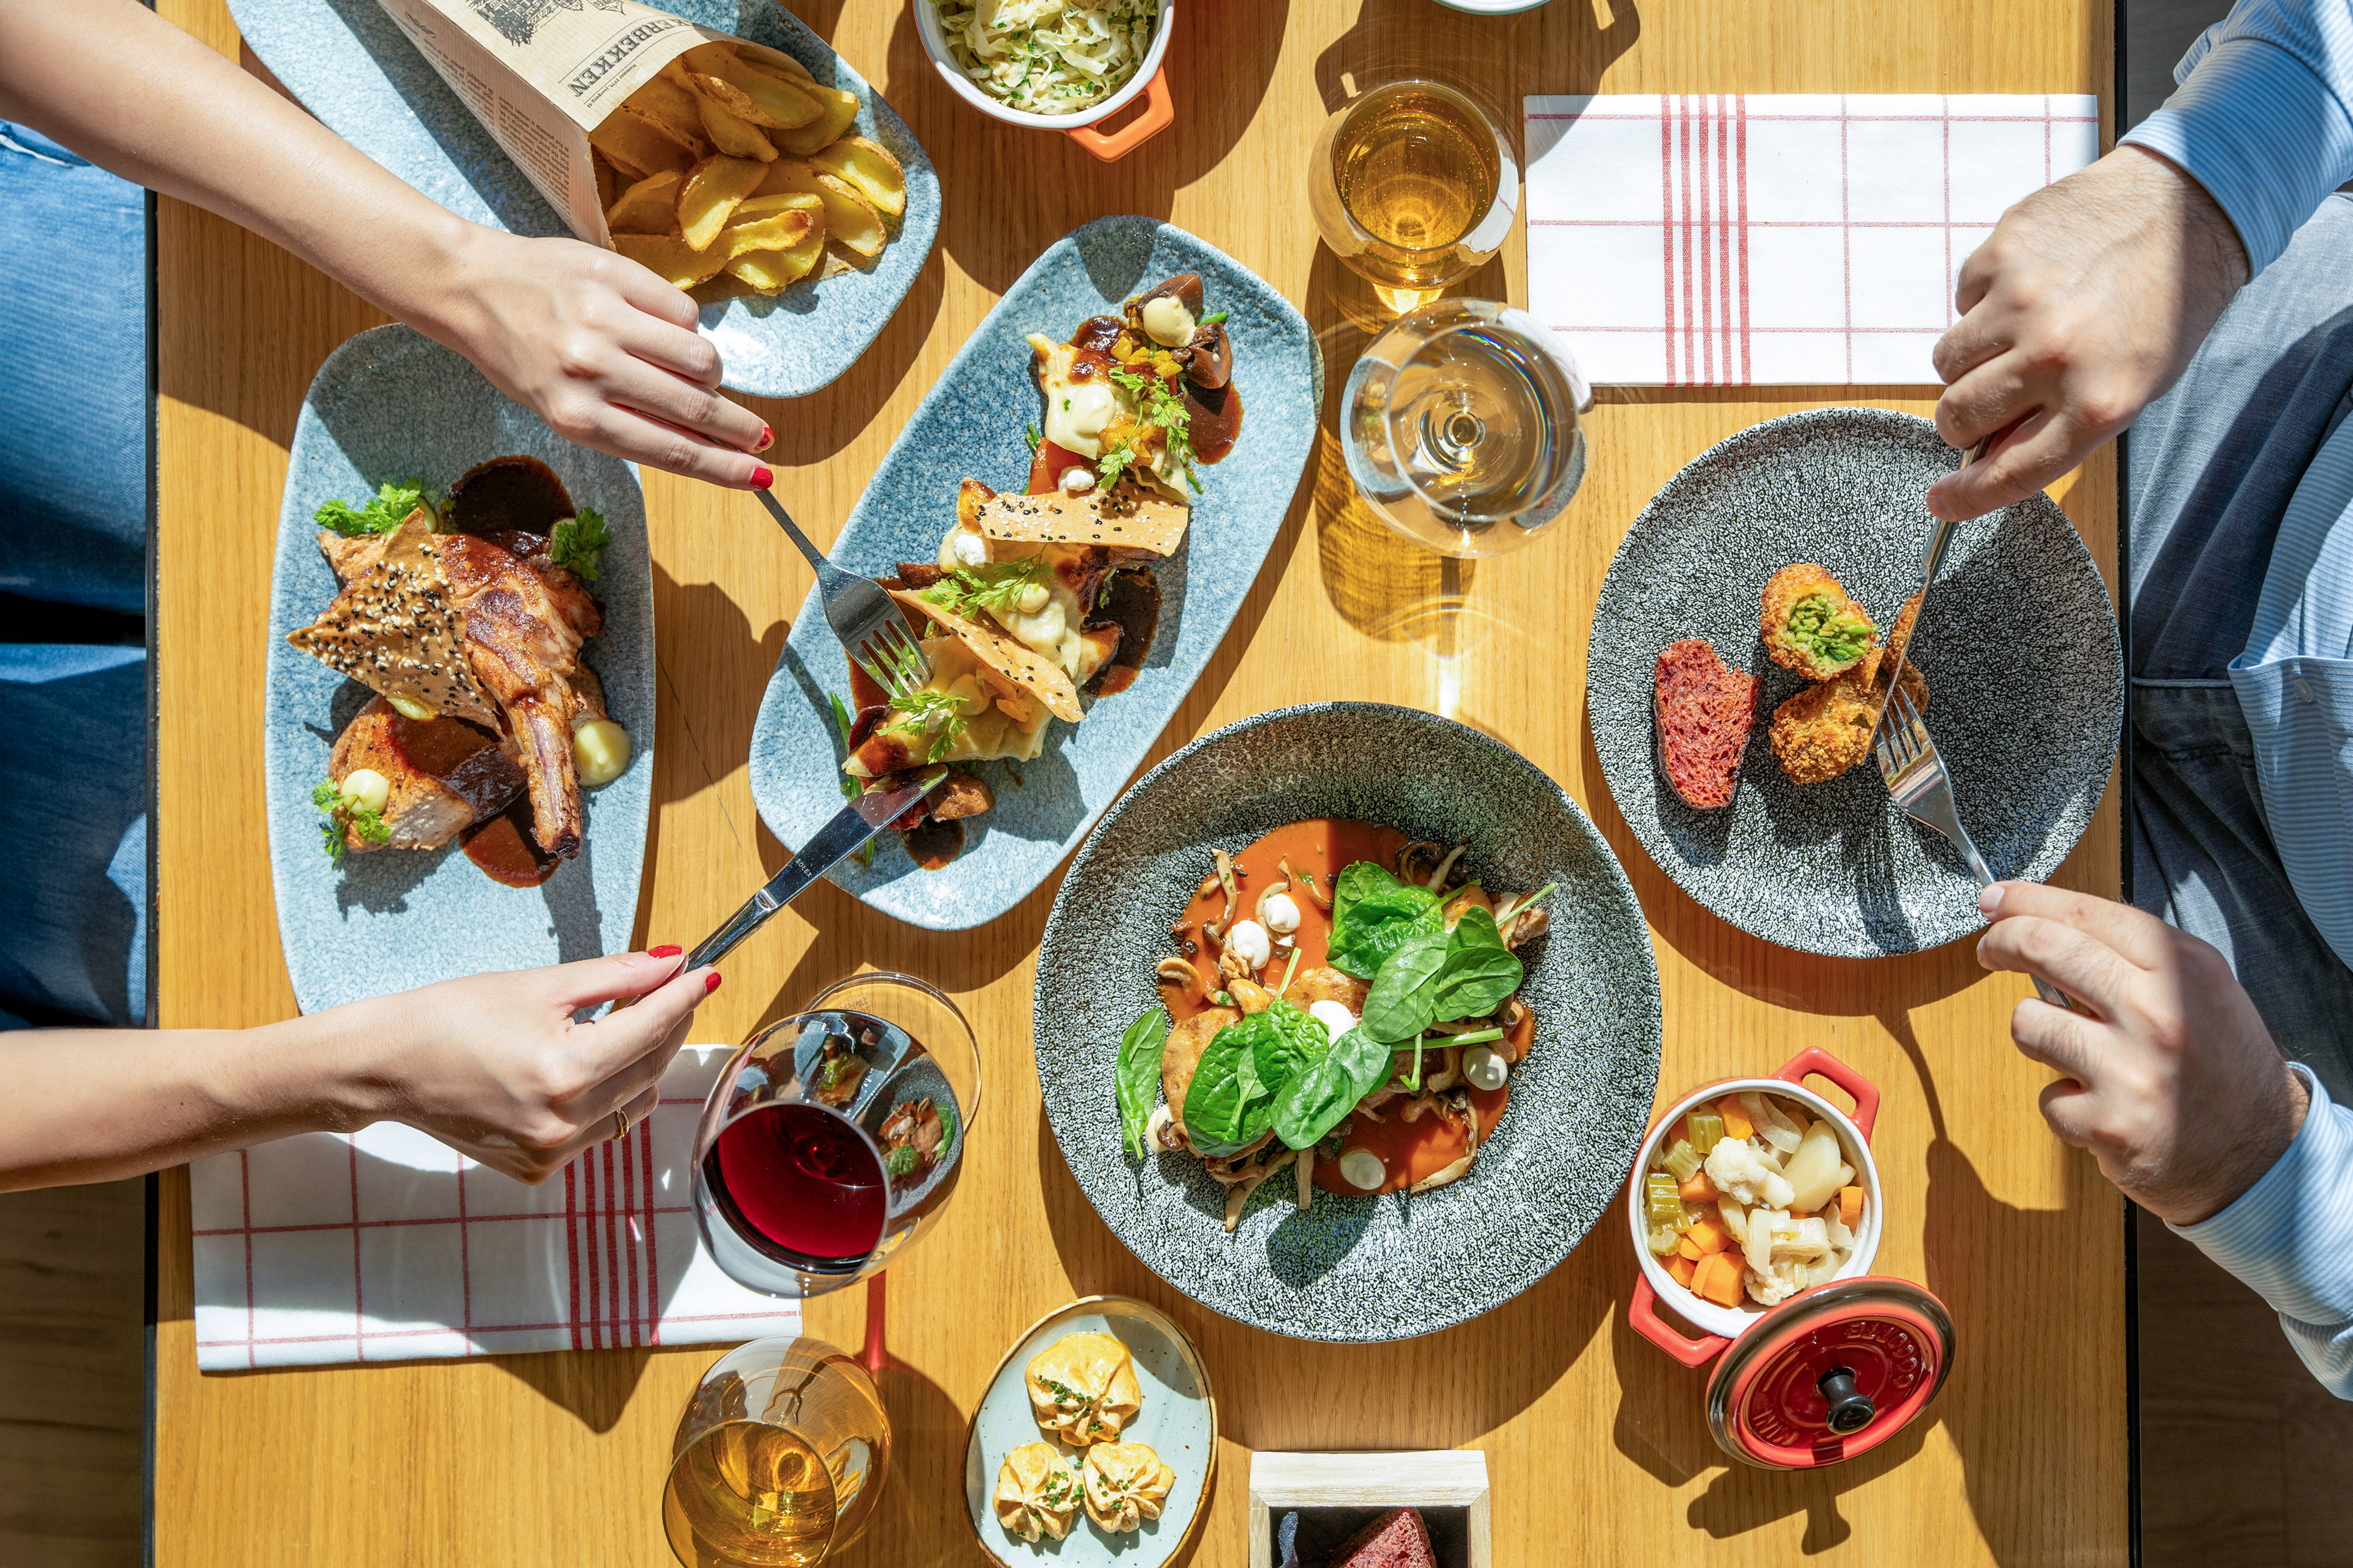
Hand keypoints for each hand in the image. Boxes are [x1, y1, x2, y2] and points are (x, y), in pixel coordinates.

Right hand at [335, 948, 716, 1181]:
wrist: (389, 1067)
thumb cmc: (453, 1017)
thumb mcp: (540, 985)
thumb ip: (615, 977)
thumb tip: (672, 963)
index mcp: (565, 1070)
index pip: (652, 1029)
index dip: (685, 996)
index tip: (707, 973)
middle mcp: (564, 1121)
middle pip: (651, 1067)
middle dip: (668, 1025)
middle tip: (672, 989)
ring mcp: (553, 1152)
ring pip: (633, 1103)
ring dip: (640, 1063)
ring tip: (623, 1025)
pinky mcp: (538, 1169)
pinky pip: (600, 1128)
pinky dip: (605, 1096)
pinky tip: (583, 1067)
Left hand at [429, 228, 773, 488]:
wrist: (469, 286)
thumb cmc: (518, 354)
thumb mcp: (562, 407)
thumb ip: (627, 423)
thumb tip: (702, 439)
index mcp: (576, 416)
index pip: (671, 450)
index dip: (724, 467)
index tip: (758, 476)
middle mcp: (590, 371)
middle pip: (694, 407)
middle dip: (738, 428)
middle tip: (761, 437)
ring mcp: (603, 320)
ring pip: (698, 355)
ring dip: (710, 371)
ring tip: (701, 374)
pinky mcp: (612, 275)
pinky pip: (681, 309)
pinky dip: (685, 324)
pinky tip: (663, 327)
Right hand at [1926, 145, 2248, 521]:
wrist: (2186, 205)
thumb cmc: (2164, 304)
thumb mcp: (2133, 383)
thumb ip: (2061, 424)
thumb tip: (1988, 454)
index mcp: (2099, 401)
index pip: (2008, 472)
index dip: (1966, 496)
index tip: (1942, 502)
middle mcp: (2056, 356)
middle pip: (1958, 417)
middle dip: (1962, 419)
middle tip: (1984, 401)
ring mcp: (2021, 303)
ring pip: (1945, 363)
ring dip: (1968, 361)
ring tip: (2011, 335)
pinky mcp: (2001, 256)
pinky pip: (1961, 304)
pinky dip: (1982, 304)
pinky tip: (2027, 286)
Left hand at [1975, 882, 2305, 1224]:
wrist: (2263, 1154)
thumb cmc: (2220, 1064)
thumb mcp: (2200, 989)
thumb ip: (2133, 955)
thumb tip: (2042, 919)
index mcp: (2184, 970)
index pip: (2087, 913)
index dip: (2027, 901)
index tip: (1995, 900)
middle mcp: (2159, 1013)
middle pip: (2045, 948)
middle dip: (2002, 942)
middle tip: (1990, 950)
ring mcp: (2131, 1071)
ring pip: (2028, 1022)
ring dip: (2040, 1034)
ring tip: (2081, 1053)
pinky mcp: (2108, 1124)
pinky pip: (2047, 1096)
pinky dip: (2066, 1103)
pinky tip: (2104, 1107)